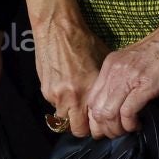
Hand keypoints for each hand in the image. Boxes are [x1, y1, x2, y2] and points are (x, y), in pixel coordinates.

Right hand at [36, 12, 108, 137]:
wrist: (58, 28)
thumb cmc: (84, 41)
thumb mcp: (103, 63)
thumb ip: (104, 85)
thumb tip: (113, 98)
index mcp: (89, 91)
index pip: (93, 125)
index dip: (97, 127)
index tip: (100, 124)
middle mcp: (72, 97)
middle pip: (76, 130)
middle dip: (83, 127)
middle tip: (88, 120)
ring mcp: (56, 95)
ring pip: (63, 120)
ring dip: (70, 116)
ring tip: (77, 105)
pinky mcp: (45, 89)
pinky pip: (54, 105)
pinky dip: (60, 102)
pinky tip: (66, 89)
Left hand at [84, 0, 158, 139]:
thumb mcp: (134, 62)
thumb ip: (124, 78)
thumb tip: (121, 103)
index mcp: (110, 65)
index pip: (91, 99)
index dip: (96, 119)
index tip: (108, 127)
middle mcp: (114, 71)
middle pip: (95, 110)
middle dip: (104, 129)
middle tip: (118, 134)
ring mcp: (129, 77)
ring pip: (107, 114)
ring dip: (117, 129)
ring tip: (129, 130)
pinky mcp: (145, 85)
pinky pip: (127, 113)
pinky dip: (130, 125)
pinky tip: (138, 125)